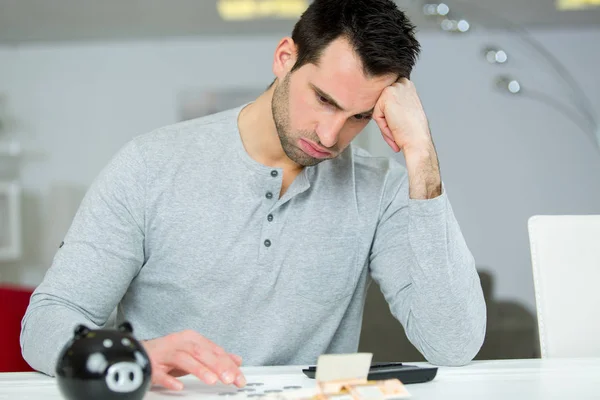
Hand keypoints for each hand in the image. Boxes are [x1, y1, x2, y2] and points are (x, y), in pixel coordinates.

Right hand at [142, 330, 245, 390]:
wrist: (139, 352)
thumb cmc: (169, 354)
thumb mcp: (195, 353)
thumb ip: (215, 357)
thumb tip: (236, 361)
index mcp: (192, 339)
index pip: (214, 350)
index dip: (228, 363)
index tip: (239, 377)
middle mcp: (179, 343)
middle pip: (201, 352)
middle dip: (217, 365)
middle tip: (229, 378)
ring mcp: (165, 354)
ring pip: (183, 359)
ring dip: (199, 369)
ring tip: (211, 380)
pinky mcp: (151, 366)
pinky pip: (160, 373)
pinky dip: (169, 379)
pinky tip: (178, 386)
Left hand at [373, 78, 441, 198]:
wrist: (419, 147)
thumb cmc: (411, 137)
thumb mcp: (400, 115)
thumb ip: (392, 105)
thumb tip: (378, 102)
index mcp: (406, 85)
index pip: (382, 98)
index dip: (387, 117)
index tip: (400, 128)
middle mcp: (403, 82)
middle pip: (377, 101)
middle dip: (385, 120)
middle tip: (400, 131)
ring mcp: (397, 87)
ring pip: (375, 107)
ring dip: (384, 123)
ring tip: (398, 132)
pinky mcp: (388, 96)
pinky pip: (374, 112)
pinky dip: (382, 125)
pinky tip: (395, 131)